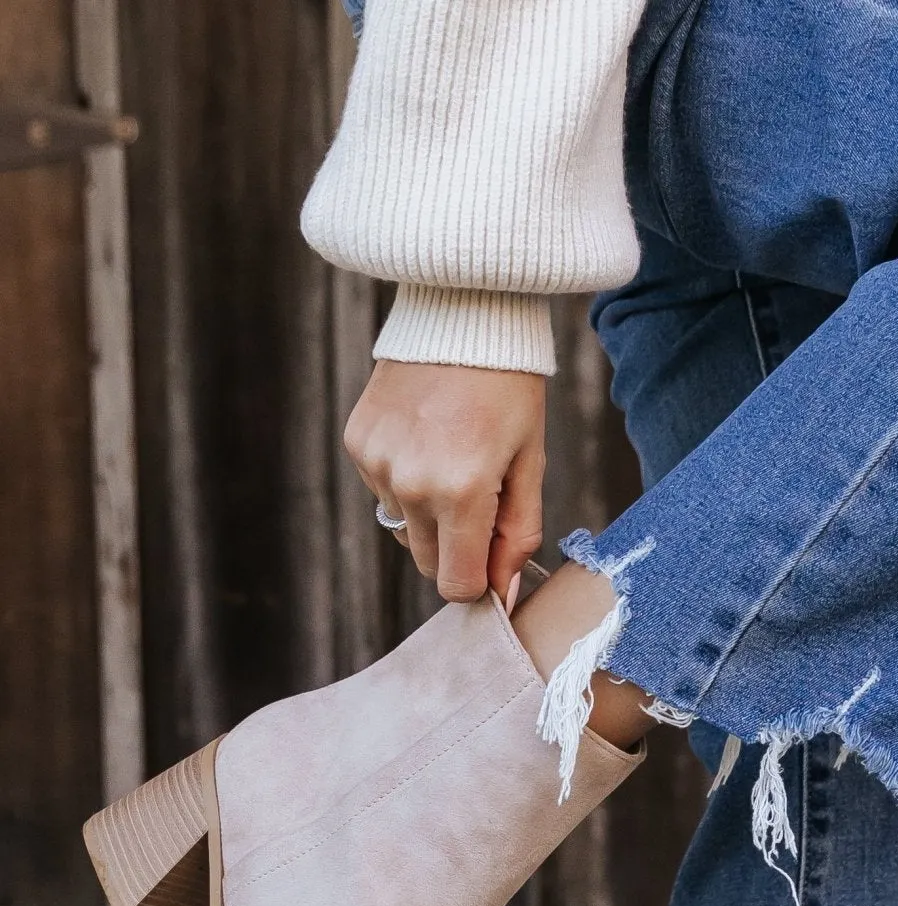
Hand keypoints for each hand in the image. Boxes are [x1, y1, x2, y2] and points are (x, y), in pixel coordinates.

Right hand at [344, 360, 545, 604]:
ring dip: (428, 512)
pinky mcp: (358, 443)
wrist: (460, 311)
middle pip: (428, 563)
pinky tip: (425, 438)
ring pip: (404, 528)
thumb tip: (502, 592)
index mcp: (461, 492)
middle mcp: (410, 484)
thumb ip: (517, 534)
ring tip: (451, 456)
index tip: (492, 555)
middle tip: (480, 496)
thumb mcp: (530, 462)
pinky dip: (404, 480)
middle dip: (456, 546)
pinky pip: (382, 492)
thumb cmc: (508, 387)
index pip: (456, 584)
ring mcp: (377, 463)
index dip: (478, 579)